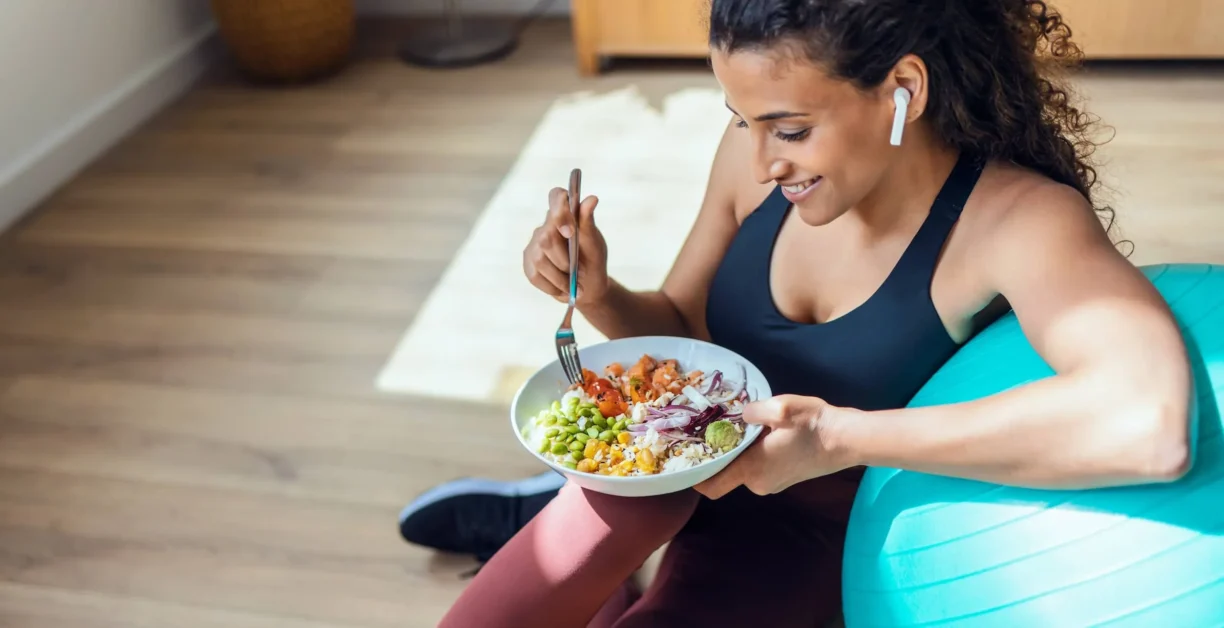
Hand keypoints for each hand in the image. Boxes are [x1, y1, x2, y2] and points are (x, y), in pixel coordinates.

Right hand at [523, 186, 608, 304]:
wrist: (588, 286)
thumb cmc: (592, 259)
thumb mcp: (594, 242)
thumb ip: (588, 221)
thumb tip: (592, 199)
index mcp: (564, 215)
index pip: (555, 197)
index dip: (559, 210)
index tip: (570, 232)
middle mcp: (545, 227)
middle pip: (546, 238)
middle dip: (564, 259)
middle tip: (580, 271)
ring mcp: (533, 246)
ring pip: (540, 260)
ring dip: (560, 277)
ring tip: (575, 286)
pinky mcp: (528, 264)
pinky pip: (535, 275)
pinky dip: (552, 286)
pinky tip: (564, 289)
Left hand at [694, 395, 854, 498]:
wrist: (847, 439)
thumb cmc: (813, 425)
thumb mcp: (780, 408)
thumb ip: (751, 411)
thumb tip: (740, 414)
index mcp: (752, 470)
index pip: (711, 486)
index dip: (695, 476)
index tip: (688, 457)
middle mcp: (759, 483)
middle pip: (726, 473)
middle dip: (719, 454)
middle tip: (714, 429)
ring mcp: (773, 484)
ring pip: (743, 469)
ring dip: (739, 452)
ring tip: (741, 426)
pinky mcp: (785, 478)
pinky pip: (759, 468)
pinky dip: (754, 454)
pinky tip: (762, 434)